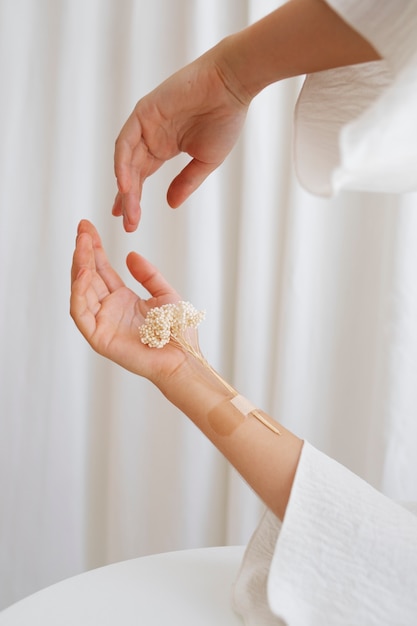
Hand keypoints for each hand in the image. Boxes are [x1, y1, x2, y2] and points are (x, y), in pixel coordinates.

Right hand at [70, 219, 189, 382]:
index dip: (94, 249)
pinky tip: (85, 272)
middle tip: (82, 229)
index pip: (102, 270)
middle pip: (89, 277)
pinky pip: (81, 312)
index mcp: (123, 300)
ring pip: (81, 291)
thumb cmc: (177, 333)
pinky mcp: (98, 337)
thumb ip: (148, 274)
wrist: (183, 358)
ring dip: (80, 266)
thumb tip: (130, 254)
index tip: (87, 228)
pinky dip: (79, 292)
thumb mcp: (165, 293)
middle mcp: (109, 310)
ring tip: (82, 244)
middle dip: (83, 252)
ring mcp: (102, 323)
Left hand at [112, 42, 248, 231]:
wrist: (232, 86)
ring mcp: (145, 124)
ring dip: (126, 187)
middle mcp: (151, 136)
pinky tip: (125, 185)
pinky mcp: (143, 112)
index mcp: (163, 146)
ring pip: (127, 160)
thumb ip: (186, 182)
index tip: (130, 221)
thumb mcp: (206, 161)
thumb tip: (170, 205)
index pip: (142, 176)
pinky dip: (123, 163)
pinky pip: (126, 142)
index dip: (134, 199)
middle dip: (128, 200)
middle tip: (128, 224)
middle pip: (132, 173)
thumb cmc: (224, 118)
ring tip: (127, 211)